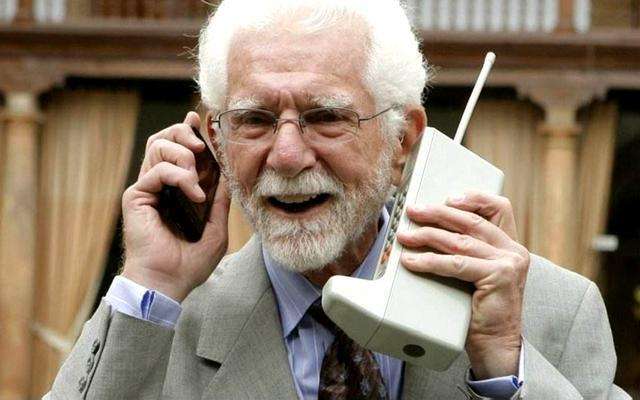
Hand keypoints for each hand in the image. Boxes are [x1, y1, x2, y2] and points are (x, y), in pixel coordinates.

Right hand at [120, 112, 230, 301]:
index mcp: (176, 190)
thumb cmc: (190, 263)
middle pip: (163, 138)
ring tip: (197, 184)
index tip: (199, 119)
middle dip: (184, 133)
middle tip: (201, 147)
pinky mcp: (137, 196)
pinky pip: (157, 170)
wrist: (168, 283)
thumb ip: (221, 201)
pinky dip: (179, 176)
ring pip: (157, 146)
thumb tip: (227, 175)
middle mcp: (160, 185)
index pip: (179, 150)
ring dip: (184, 157)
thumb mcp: (216, 228)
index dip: (188, 131)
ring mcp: (147, 189)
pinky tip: (193, 195)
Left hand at [397, 191, 528, 378]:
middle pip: (471, 220)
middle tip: (413, 211)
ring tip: (405, 237)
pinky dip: (430, 261)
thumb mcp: (476, 274)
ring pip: (460, 241)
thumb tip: (429, 229)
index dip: (473, 197)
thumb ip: (467, 252)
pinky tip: (412, 261)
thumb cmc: (479, 310)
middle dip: (438, 213)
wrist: (496, 345)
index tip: (447, 197)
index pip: (499, 207)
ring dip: (427, 236)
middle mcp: (514, 250)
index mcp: (511, 246)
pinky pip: (457, 264)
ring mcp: (510, 263)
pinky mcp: (500, 276)